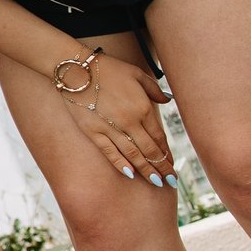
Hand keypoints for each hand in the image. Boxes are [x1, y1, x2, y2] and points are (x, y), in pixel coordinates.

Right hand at [59, 54, 178, 186]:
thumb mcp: (137, 73)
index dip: (167, 153)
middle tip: (170, 181)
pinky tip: (130, 174)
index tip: (172, 165)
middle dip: (161, 167)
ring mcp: (111, 128)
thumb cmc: (109, 68)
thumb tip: (168, 100)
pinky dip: (121, 164)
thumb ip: (154, 89)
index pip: (159, 137)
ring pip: (132, 155)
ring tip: (156, 182)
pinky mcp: (93, 131)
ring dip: (145, 170)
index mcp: (143, 108)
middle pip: (149, 150)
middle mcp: (130, 121)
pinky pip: (110, 152)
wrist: (77, 69)